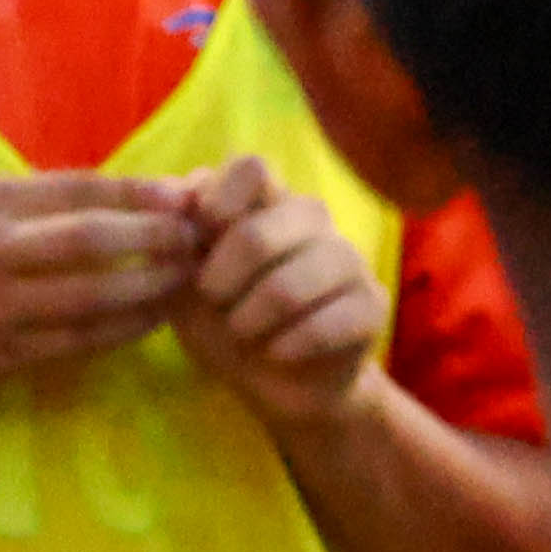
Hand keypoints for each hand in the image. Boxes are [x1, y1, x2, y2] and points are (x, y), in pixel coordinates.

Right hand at [0, 170, 195, 415]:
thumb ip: (30, 203)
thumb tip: (126, 193)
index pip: (77, 189)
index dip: (140, 193)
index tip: (187, 196)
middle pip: (92, 239)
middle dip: (156, 237)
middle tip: (199, 239)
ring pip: (92, 296)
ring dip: (150, 286)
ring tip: (189, 277)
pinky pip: (76, 341)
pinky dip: (123, 329)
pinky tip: (154, 318)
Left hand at [163, 155, 390, 436]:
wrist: (273, 382)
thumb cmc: (223, 321)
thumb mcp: (182, 281)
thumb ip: (178, 237)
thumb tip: (182, 194)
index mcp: (266, 204)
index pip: (252, 169)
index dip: (219, 200)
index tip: (200, 239)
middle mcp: (313, 221)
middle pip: (259, 232)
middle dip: (222, 279)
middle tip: (213, 302)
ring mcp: (350, 260)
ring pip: (290, 285)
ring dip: (251, 318)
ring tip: (243, 333)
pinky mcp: (373, 304)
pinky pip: (326, 323)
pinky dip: (288, 345)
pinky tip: (278, 352)